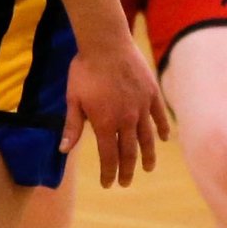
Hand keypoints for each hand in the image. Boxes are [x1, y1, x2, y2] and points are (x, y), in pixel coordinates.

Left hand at [61, 30, 170, 189]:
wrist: (106, 43)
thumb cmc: (84, 70)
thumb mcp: (73, 99)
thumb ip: (72, 126)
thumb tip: (63, 150)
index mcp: (105, 123)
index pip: (109, 157)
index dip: (109, 173)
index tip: (108, 184)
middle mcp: (126, 120)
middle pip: (129, 152)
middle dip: (127, 170)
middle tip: (126, 182)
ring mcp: (142, 107)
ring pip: (147, 138)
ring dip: (147, 156)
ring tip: (148, 168)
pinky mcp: (151, 94)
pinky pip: (159, 117)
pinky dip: (162, 130)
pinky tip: (163, 140)